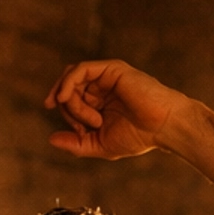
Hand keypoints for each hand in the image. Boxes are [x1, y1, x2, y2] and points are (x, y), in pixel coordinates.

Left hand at [45, 59, 184, 161]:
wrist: (163, 127)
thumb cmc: (138, 137)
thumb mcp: (100, 145)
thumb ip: (76, 143)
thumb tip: (51, 139)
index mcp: (98, 102)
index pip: (70, 101)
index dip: (68, 117)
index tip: (81, 132)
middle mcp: (100, 87)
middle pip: (67, 89)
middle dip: (67, 109)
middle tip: (84, 126)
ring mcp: (105, 76)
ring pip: (72, 79)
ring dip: (70, 100)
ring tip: (89, 119)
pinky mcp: (111, 69)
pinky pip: (80, 70)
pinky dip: (67, 83)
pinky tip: (64, 97)